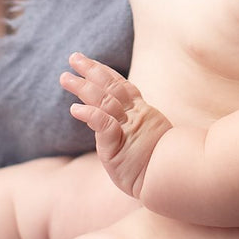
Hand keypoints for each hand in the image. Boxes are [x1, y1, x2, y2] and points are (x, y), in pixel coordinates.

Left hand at [59, 53, 172, 198]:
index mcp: (143, 114)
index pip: (121, 87)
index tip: (91, 63)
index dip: (105, 73)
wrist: (173, 182)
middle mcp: (135, 117)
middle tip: (73, 57)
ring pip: (104, 102)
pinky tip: (74, 109)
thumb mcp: (149, 141)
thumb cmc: (161, 168)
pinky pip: (104, 125)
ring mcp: (128, 130)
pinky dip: (90, 115)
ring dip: (83, 88)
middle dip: (91, 71)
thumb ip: (133, 129)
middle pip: (110, 87)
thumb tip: (112, 124)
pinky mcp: (119, 146)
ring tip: (65, 78)